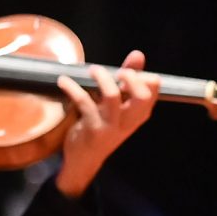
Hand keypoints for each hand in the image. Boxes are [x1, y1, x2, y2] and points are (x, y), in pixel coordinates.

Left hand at [53, 51, 158, 196]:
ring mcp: (111, 126)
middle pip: (142, 96)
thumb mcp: (118, 106)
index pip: (153, 92)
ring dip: (101, 78)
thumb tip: (138, 54)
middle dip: (130, 77)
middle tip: (117, 71)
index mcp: (139, 114)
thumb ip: (127, 81)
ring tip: (92, 70)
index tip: (127, 70)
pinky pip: (84, 102)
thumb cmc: (102, 127)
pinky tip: (64, 81)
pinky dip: (72, 87)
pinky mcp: (93, 129)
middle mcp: (129, 121)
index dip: (143, 76)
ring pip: (112, 96)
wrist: (84, 161)